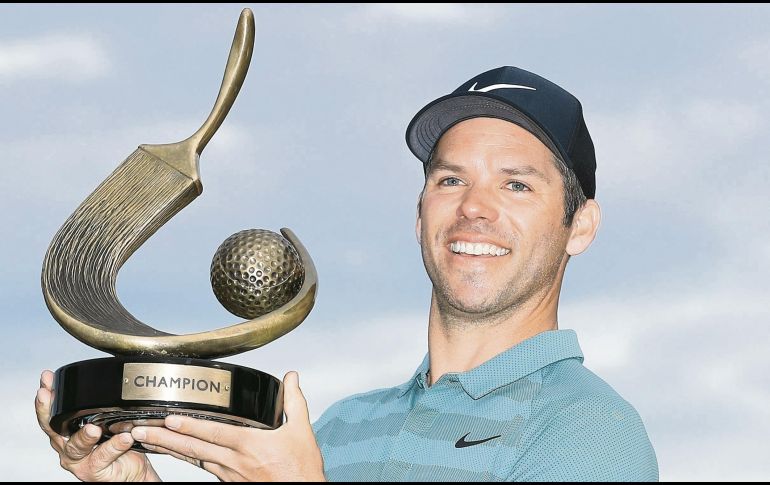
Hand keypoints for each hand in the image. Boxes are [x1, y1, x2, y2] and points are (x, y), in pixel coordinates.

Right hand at [35, 370, 160, 481]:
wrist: (132, 469)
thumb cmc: (118, 442)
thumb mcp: (107, 419)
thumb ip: (102, 404)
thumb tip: (108, 375)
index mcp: (67, 431)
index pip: (52, 412)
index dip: (47, 396)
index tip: (46, 378)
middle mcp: (68, 445)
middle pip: (53, 428)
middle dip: (48, 410)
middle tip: (49, 395)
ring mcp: (79, 460)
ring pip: (76, 446)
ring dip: (84, 435)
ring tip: (94, 428)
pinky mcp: (93, 471)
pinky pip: (103, 456)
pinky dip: (114, 446)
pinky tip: (124, 437)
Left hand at [131, 371, 324, 480]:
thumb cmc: (301, 471)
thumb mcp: (301, 431)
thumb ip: (293, 401)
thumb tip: (291, 378)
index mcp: (249, 445)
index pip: (212, 433)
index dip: (189, 426)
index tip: (168, 418)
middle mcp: (234, 462)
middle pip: (193, 448)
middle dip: (164, 438)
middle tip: (140, 430)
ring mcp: (230, 475)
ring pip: (193, 460)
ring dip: (169, 449)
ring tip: (147, 440)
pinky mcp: (230, 483)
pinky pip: (203, 468)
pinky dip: (186, 460)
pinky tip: (175, 454)